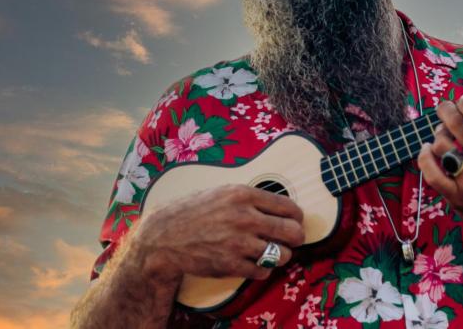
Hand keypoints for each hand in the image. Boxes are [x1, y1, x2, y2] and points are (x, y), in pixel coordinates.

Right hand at [130, 184, 304, 284]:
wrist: (165, 235)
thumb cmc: (194, 211)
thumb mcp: (222, 192)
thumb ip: (250, 198)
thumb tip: (282, 208)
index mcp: (243, 194)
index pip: (288, 207)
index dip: (297, 217)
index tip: (295, 221)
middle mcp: (244, 217)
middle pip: (292, 232)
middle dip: (296, 238)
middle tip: (292, 240)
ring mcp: (238, 242)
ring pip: (282, 255)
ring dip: (281, 256)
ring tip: (272, 252)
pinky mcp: (231, 264)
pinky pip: (263, 271)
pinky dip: (263, 269)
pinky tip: (254, 262)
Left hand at [417, 94, 462, 238]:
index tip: (462, 101)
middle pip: (457, 126)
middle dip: (446, 110)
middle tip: (444, 108)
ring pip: (441, 145)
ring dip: (438, 135)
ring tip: (443, 135)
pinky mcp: (456, 196)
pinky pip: (431, 172)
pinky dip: (424, 157)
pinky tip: (426, 149)